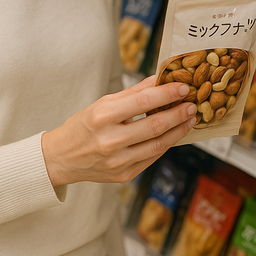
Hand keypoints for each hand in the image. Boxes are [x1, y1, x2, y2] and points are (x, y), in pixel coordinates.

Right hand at [41, 75, 196, 185]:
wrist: (62, 158)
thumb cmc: (83, 126)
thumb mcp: (102, 103)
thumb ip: (132, 93)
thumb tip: (158, 79)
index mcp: (102, 116)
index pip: (143, 102)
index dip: (167, 94)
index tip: (183, 87)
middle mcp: (110, 140)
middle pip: (155, 125)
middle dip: (179, 113)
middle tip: (193, 105)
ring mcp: (118, 161)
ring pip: (158, 144)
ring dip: (178, 131)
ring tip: (189, 119)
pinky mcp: (124, 175)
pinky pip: (151, 157)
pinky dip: (165, 144)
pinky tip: (173, 134)